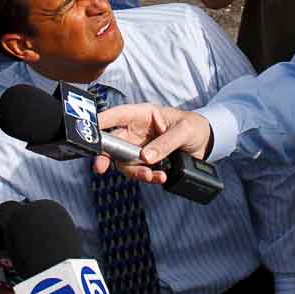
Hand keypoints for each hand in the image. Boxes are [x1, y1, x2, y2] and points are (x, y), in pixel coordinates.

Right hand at [94, 103, 211, 184]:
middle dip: (105, 156)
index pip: (117, 115)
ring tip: (152, 176)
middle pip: (113, 143)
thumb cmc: (193, 127)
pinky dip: (148, 177)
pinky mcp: (146, 163)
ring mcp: (139, 148)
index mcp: (142, 115)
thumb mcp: (184, 131)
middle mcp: (136, 132)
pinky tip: (160, 178)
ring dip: (134, 172)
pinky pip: (139, 172)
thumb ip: (165, 142)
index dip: (100, 121)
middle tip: (100, 167)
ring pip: (124, 162)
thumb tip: (146, 157)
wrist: (206, 143)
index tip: (88, 130)